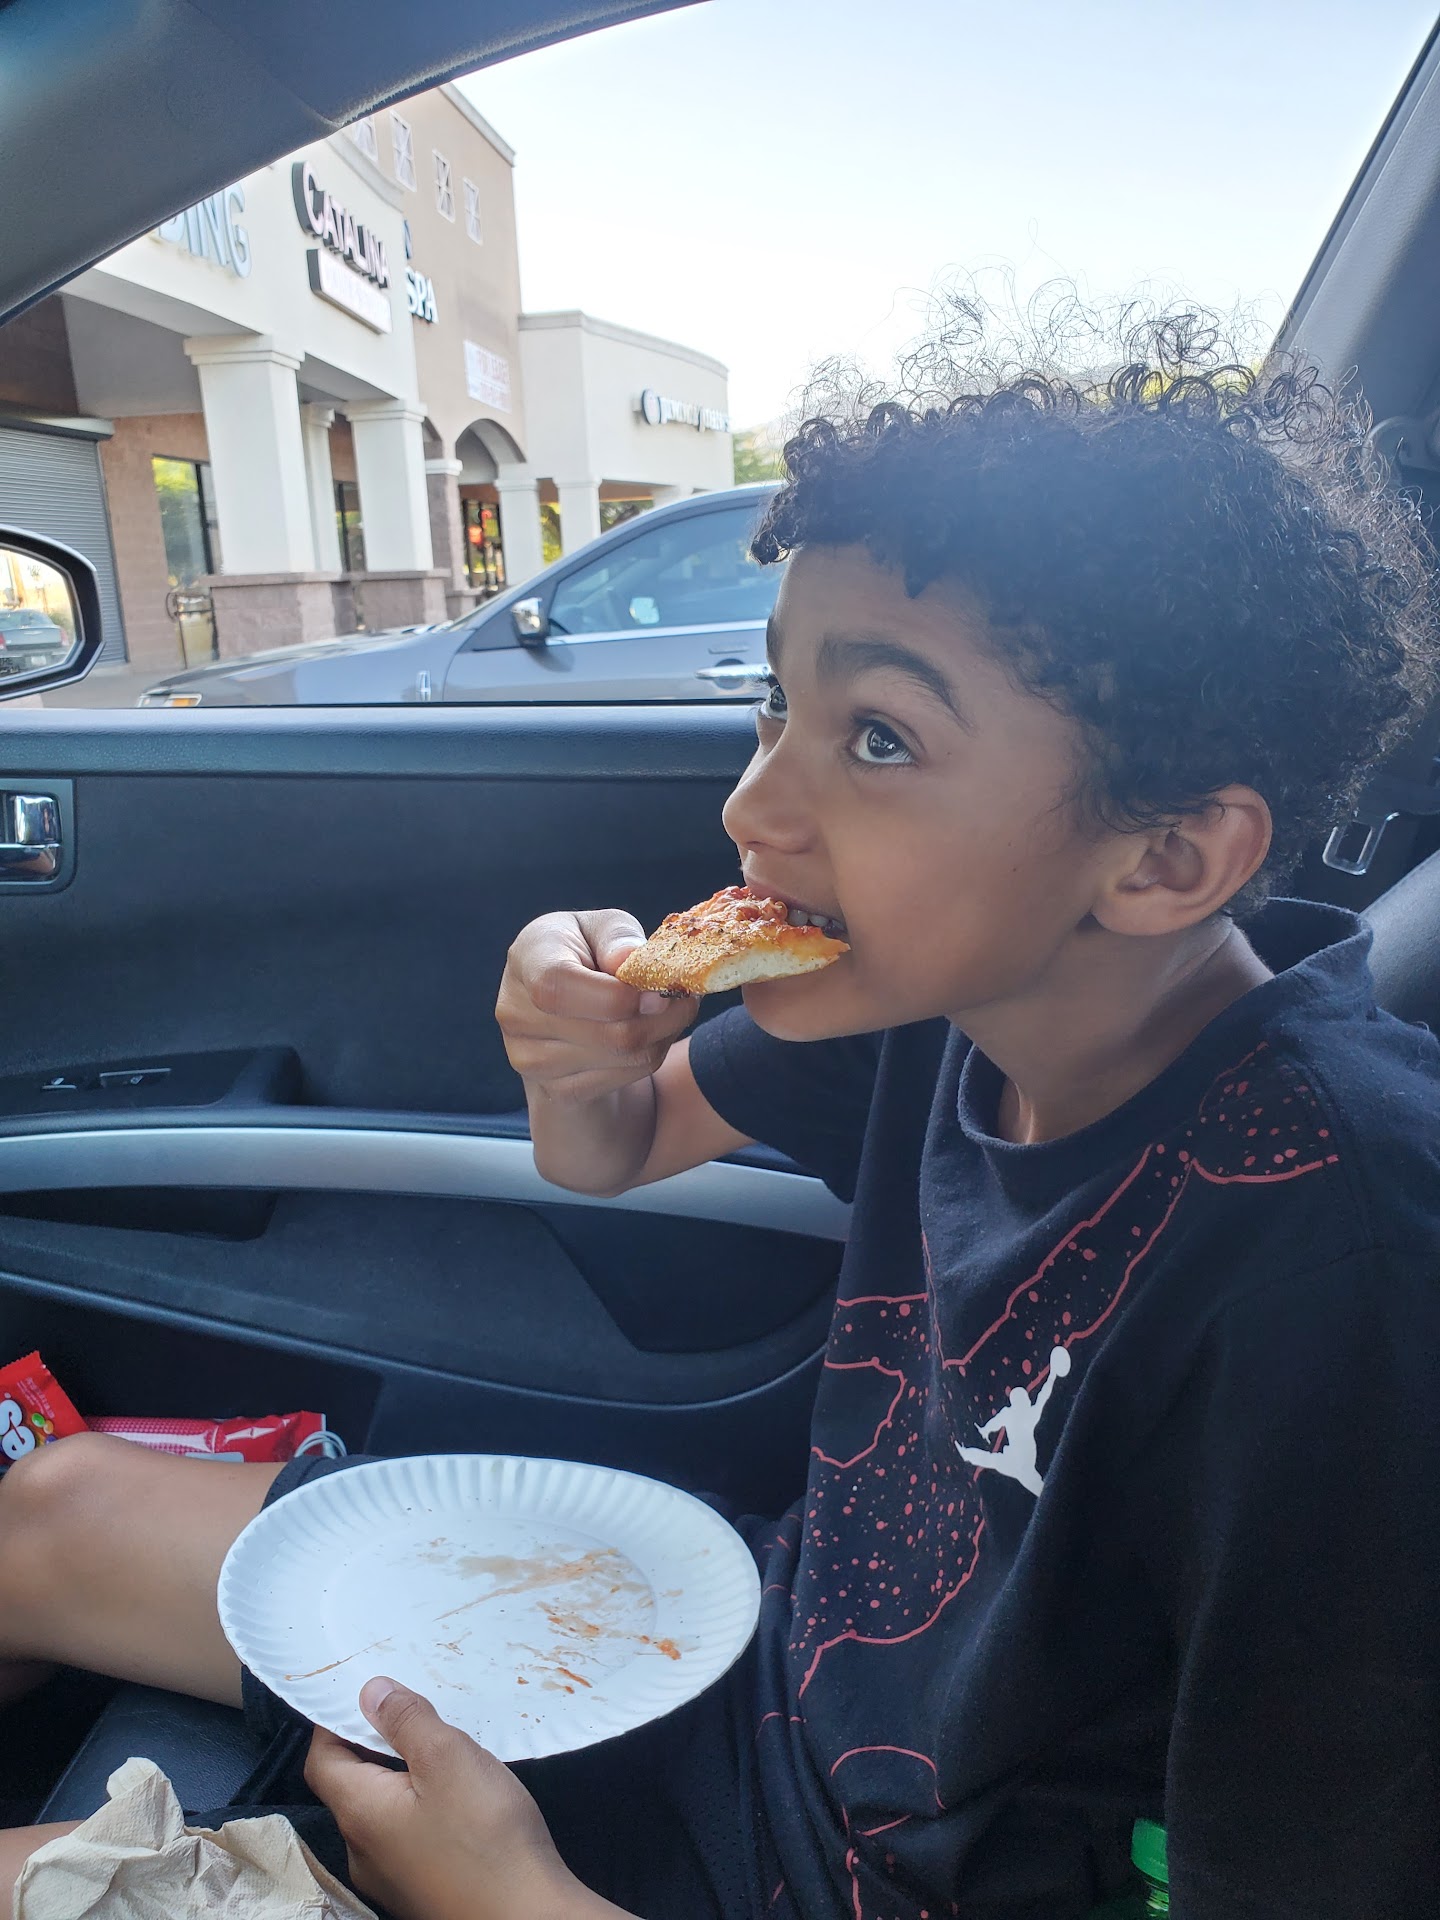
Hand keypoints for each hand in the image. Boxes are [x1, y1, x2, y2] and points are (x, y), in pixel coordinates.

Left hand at [305, 1678, 620, 1919]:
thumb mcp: (448, 1757)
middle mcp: (362, 1851)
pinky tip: (460, 1797)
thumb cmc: (484, 1835)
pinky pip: (407, 1836)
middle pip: (352, 1784)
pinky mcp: (420, 1889)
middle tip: (414, 1710)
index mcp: (359, 1814)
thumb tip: (369, 1691)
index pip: (321, 1758)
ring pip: (383, 1811)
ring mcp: (391, 1877)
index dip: (336, 1720)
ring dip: (403, 1776)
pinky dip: (422, 1806)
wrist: (527, 1917)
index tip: (368, 1690)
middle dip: (376, 1744)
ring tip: (443, 1749)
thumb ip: (406, 1720)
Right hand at [496, 910, 695, 1107]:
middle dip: (662, 1016)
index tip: (659, 989)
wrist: (567, 1004)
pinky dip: (648, 1056)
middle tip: (685, 998)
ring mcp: (528, 1057)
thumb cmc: (590, 951)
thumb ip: (619, 938)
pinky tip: (646, 1035)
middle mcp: (516, 1011)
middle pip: (608, 1032)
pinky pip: (622, 1078)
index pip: (559, 987)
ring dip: (661, 1036)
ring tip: (665, 1012)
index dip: (616, 995)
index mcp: (527, 957)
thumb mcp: (606, 928)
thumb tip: (633, 960)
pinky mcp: (551, 1088)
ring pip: (624, 1058)